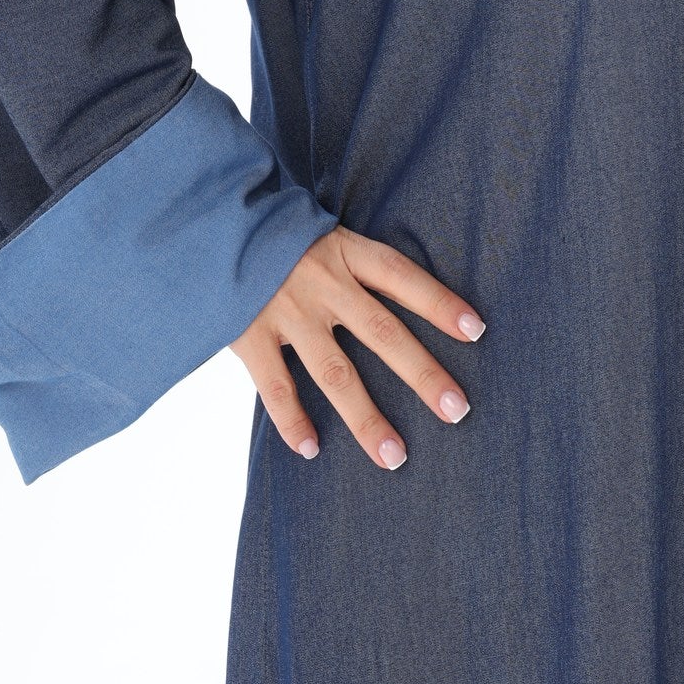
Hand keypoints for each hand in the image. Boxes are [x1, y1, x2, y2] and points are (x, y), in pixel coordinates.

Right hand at [231, 227, 486, 470]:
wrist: (205, 226)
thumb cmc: (273, 235)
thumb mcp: (319, 233)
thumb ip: (352, 265)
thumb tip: (397, 300)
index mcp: (344, 252)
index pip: (403, 278)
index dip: (440, 303)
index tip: (477, 331)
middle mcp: (323, 283)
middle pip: (384, 333)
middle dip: (423, 374)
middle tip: (458, 410)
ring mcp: (287, 312)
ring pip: (337, 374)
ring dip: (367, 419)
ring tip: (395, 457)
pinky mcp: (249, 335)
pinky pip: (276, 387)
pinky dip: (293, 420)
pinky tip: (311, 449)